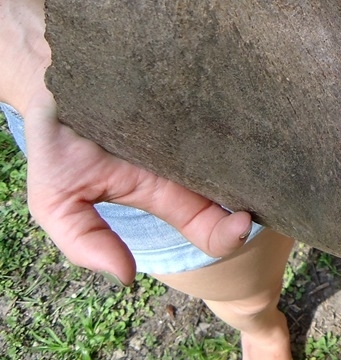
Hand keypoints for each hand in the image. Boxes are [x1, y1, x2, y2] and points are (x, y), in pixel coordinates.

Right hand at [22, 90, 252, 285]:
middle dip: (261, 191)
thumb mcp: (58, 202)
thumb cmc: (57, 145)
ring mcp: (197, 123)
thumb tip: (128, 278)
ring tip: (268, 147)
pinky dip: (238, 104)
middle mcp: (191, 160)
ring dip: (257, 151)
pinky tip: (246, 103)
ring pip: (244, 145)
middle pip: (241, 186)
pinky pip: (226, 100)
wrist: (50, 81)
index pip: (210, 225)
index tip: (243, 221)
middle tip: (271, 185)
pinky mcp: (195, 87)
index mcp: (167, 191)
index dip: (230, 233)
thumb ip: (86, 242)